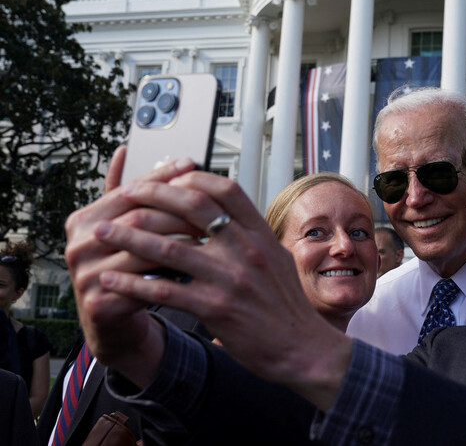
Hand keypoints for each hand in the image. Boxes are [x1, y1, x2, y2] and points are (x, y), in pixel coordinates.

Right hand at [65, 148, 197, 384]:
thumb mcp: (122, 226)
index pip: (128, 190)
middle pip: (139, 218)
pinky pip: (147, 284)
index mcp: (82, 220)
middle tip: (211, 208)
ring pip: (146, 250)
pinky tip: (198, 268)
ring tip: (210, 237)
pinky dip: (175, 274)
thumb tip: (124, 150)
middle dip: (179, 211)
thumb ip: (127, 193)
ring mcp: (85, 276)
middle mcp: (78, 245)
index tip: (191, 164)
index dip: (162, 176)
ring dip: (183, 242)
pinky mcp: (100, 304)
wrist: (110, 321)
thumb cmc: (124, 265)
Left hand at [90, 171, 353, 408]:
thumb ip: (251, 234)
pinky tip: (111, 280)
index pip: (225, 190)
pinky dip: (132, 284)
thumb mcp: (278, 258)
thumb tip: (226, 214)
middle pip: (193, 206)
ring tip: (102, 231)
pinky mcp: (215, 309)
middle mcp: (246, 250)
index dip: (192, 178)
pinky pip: (164, 291)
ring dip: (129, 236)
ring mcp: (230, 278)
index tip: (167, 177)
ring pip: (169, 247)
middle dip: (153, 195)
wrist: (302, 348)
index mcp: (261, 234)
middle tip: (127, 194)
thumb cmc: (287, 305)